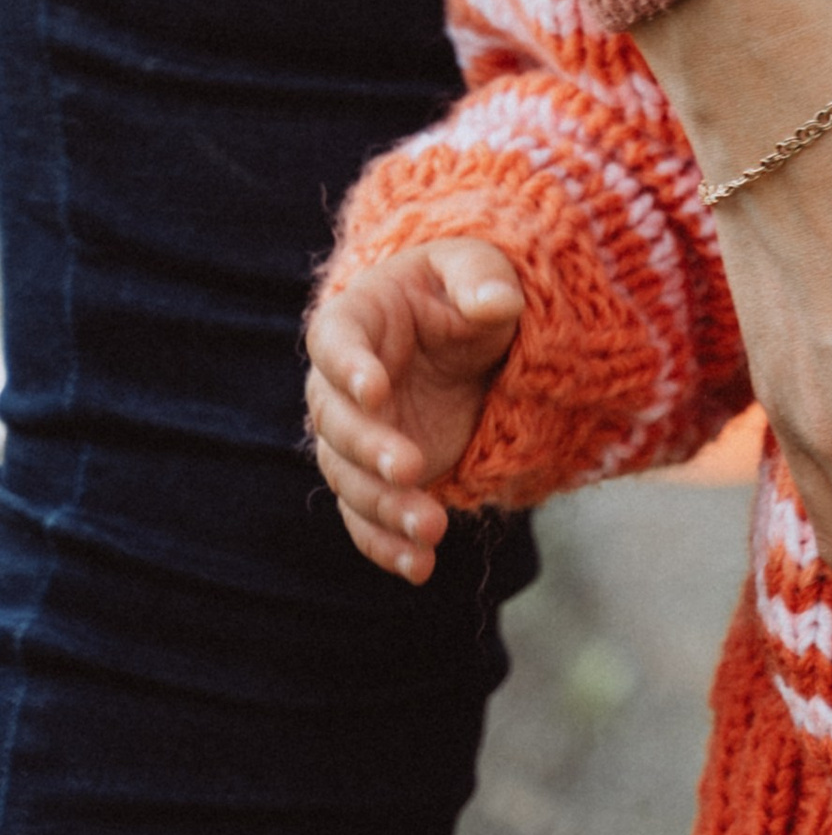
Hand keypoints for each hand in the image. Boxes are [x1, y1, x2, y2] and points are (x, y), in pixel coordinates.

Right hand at [305, 238, 524, 579]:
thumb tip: (494, 301)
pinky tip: (419, 566)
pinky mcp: (378, 478)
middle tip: (410, 468)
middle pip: (336, 423)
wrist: (467, 338)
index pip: (335, 344)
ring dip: (383, 507)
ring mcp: (357, 437)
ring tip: (430, 527)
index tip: (375, 389)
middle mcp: (341, 387)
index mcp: (353, 321)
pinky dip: (387, 545)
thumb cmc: (462, 290)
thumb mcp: (477, 268)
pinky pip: (369, 518)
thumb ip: (482, 279)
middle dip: (369, 449)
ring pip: (350, 479)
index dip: (349, 367)